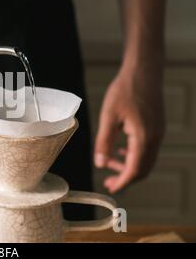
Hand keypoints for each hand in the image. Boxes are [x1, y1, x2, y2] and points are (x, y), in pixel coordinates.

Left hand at [94, 55, 164, 193]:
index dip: (122, 182)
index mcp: (143, 138)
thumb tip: (100, 163)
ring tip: (110, 164)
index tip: (110, 188)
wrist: (143, 71)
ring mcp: (158, 132)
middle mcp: (155, 138)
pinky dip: (135, 155)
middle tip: (108, 180)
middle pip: (143, 169)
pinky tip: (121, 150)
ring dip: (130, 166)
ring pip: (146, 159)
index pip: (135, 170)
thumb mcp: (108, 116)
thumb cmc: (124, 90)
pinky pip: (148, 149)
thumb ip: (104, 141)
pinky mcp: (157, 127)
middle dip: (126, 177)